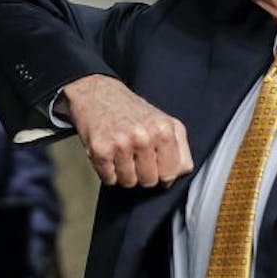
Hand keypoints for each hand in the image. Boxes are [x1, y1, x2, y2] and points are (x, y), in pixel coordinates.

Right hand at [62, 74, 192, 186]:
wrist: (97, 95)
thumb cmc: (131, 112)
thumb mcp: (164, 122)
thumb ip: (180, 150)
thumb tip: (176, 176)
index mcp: (164, 129)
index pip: (172, 173)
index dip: (162, 171)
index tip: (155, 159)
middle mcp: (144, 136)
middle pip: (150, 181)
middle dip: (142, 173)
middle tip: (135, 153)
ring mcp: (122, 143)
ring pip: (129, 182)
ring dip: (124, 172)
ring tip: (122, 152)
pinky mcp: (101, 150)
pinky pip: (109, 179)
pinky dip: (108, 171)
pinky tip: (109, 153)